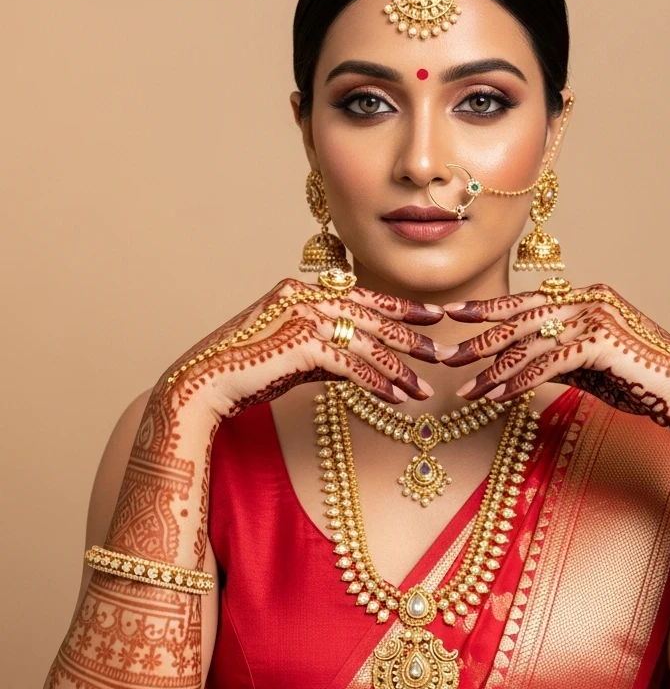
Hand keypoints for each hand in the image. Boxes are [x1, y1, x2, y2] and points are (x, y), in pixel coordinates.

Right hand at [158, 277, 442, 421]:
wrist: (207, 382)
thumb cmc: (247, 371)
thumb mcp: (296, 356)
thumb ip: (329, 353)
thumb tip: (364, 366)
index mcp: (303, 291)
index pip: (362, 297)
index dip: (400, 309)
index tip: (432, 317)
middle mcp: (305, 296)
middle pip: (371, 317)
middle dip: (412, 337)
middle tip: (444, 351)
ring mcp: (302, 316)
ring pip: (366, 342)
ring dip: (400, 368)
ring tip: (425, 389)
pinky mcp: (301, 343)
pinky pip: (351, 364)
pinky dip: (376, 382)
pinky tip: (396, 397)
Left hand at [439, 283, 669, 428]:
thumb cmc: (643, 383)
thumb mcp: (590, 368)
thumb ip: (558, 360)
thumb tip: (522, 369)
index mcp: (587, 297)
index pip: (527, 303)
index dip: (488, 309)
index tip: (453, 315)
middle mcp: (589, 299)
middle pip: (520, 317)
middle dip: (478, 337)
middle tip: (442, 352)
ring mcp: (595, 317)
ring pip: (529, 342)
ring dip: (493, 369)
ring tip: (464, 388)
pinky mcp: (600, 342)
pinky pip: (547, 363)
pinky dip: (518, 381)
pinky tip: (495, 396)